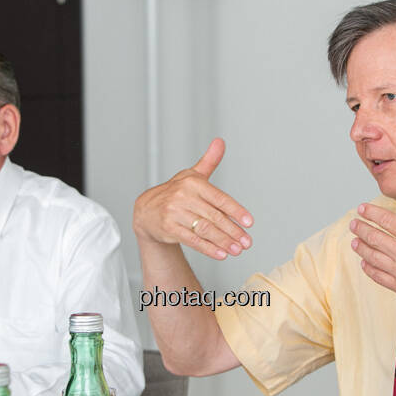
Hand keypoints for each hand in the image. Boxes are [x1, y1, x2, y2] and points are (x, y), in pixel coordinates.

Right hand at [133, 138, 253, 259]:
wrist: (146, 211)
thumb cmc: (174, 193)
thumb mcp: (191, 175)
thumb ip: (209, 161)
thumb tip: (220, 142)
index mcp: (192, 183)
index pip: (220, 199)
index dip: (236, 211)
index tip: (249, 223)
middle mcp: (183, 196)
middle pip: (214, 216)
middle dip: (233, 231)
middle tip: (247, 242)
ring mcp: (174, 213)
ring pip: (205, 229)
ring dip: (224, 241)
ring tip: (237, 249)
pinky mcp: (168, 228)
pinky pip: (192, 240)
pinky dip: (208, 248)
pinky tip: (221, 254)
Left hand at [348, 181, 395, 326]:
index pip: (387, 220)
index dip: (372, 213)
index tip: (362, 208)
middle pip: (375, 237)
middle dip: (361, 228)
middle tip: (353, 223)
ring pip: (372, 257)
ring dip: (361, 248)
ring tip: (354, 241)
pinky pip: (378, 277)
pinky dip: (369, 269)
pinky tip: (365, 264)